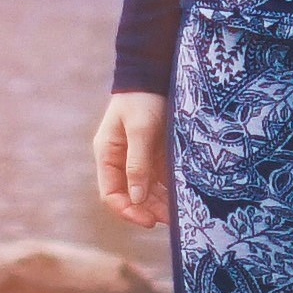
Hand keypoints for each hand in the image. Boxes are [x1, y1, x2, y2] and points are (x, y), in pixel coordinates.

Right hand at [94, 93, 170, 229]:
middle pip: (131, 196)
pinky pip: (161, 180)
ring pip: (147, 191)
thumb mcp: (140, 129)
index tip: (147, 220)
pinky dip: (170, 191)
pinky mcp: (156, 154)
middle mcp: (121, 160)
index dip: (127, 210)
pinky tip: (183, 199)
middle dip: (148, 210)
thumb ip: (137, 163)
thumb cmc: (143, 98)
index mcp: (108, 154)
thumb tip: (136, 198)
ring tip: (180, 214)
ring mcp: (139, 158)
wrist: (156, 72)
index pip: (111, 193)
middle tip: (171, 220)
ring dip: (161, 204)